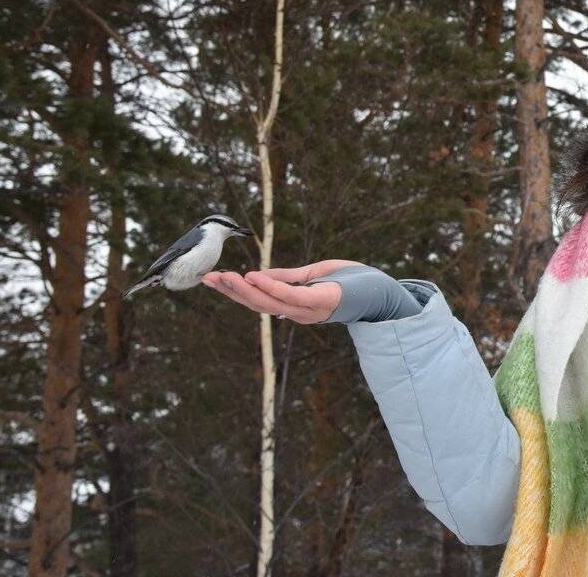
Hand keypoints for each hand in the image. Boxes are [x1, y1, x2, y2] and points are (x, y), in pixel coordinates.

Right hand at [202, 259, 360, 324]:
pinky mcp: (319, 303)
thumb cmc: (351, 282)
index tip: (213, 278)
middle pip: (256, 304)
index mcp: (294, 306)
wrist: (380, 290)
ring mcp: (307, 310)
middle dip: (230, 291)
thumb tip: (259, 275)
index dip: (234, 291)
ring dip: (243, 289)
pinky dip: (270, 287)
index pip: (258, 300)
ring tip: (224, 277)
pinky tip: (253, 277)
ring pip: (268, 302)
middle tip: (207, 277)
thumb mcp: (313, 274)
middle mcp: (297, 312)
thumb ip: (287, 277)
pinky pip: (289, 295)